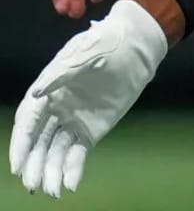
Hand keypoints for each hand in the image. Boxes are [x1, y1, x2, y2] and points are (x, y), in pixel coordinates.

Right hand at [9, 1, 167, 196]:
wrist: (138, 45)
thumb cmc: (108, 42)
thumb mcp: (85, 52)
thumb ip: (62, 73)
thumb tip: (36, 93)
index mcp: (48, 90)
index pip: (28, 122)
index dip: (21, 144)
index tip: (18, 166)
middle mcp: (56, 109)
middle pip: (38, 142)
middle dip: (34, 164)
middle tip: (33, 185)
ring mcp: (73, 121)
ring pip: (55, 151)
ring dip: (51, 171)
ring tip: (52, 190)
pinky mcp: (91, 129)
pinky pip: (77, 152)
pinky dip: (72, 169)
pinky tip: (70, 184)